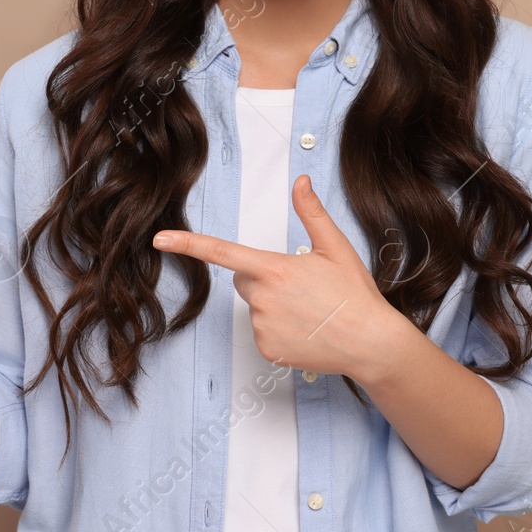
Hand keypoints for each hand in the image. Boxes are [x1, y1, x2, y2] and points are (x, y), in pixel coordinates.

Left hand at [152, 174, 405, 381]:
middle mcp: (263, 300)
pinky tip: (305, 329)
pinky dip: (278, 330)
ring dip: (273, 305)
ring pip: (254, 307)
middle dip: (263, 277)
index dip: (187, 243)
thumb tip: (300, 181)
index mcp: (274, 270)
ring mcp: (263, 328)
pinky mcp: (267, 350)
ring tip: (308, 309)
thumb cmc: (354, 294)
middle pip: (244, 279)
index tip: (160, 239)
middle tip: (300, 285)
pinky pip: (261, 332)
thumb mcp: (335, 247)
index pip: (222, 252)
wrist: (371, 343)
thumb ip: (311, 213)